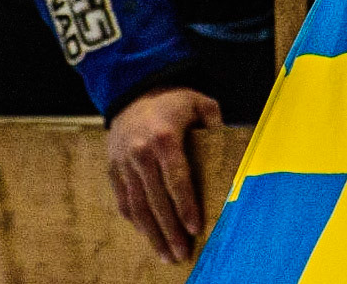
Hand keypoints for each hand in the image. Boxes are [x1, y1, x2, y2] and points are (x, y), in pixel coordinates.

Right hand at [108, 86, 222, 263]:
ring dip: (151, 233)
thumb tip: (233, 150)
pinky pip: (124, 201)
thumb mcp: (200, 103)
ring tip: (166, 254)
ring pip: (137, 206)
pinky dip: (136, 220)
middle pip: (156, 200)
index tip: (194, 228)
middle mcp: (140, 153)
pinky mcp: (113, 170)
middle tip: (182, 253)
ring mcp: (123, 163)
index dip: (185, 206)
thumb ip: (216, 123)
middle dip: (169, 230)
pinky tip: (148, 235)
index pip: (176, 179)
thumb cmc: (173, 101)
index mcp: (164, 138)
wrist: (133, 93)